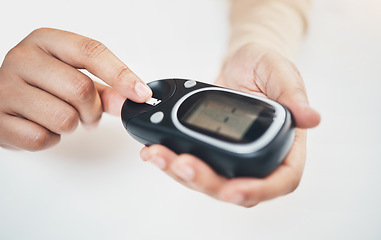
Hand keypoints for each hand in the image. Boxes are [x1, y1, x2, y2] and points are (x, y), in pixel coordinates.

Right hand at [0, 28, 151, 150]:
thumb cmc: (41, 83)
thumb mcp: (73, 76)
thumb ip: (106, 87)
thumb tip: (133, 97)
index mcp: (45, 41)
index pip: (91, 52)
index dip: (121, 75)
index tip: (141, 94)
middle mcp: (22, 59)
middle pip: (81, 89)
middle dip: (93, 110)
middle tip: (88, 114)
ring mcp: (5, 88)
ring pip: (64, 118)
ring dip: (72, 126)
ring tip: (62, 117)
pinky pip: (41, 138)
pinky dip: (50, 138)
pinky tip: (41, 126)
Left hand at [140, 43, 319, 206]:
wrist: (239, 64)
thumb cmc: (264, 66)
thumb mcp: (280, 72)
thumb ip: (293, 95)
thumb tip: (311, 118)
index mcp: (284, 142)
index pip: (281, 179)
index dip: (259, 190)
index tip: (233, 190)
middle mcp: (259, 156)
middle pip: (237, 187)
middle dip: (207, 182)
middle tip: (182, 164)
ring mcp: (233, 156)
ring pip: (210, 181)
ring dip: (182, 174)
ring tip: (160, 154)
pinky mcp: (211, 152)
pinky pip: (194, 164)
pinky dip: (173, 161)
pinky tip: (156, 149)